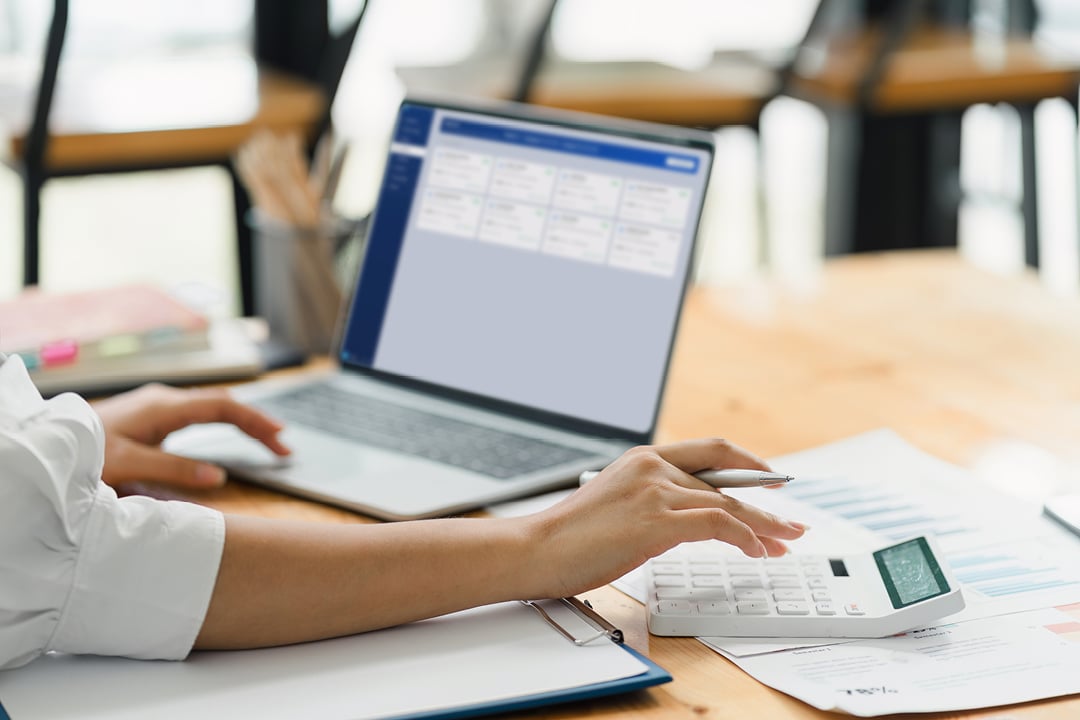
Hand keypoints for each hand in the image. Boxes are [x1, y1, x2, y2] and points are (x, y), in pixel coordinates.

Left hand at [93, 383, 289, 488]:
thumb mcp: (128, 466)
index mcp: (165, 407)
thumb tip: (218, 476)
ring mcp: (157, 406)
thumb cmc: (82, 454)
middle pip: (224, 404)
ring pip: (212, 407)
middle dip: (257, 422)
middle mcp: (165, 400)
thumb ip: (173, 471)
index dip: (256, 422)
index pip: (225, 408)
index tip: (281, 438)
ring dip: (242, 422)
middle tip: (283, 446)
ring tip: (266, 441)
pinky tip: (228, 435)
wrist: (46, 444)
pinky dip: (223, 423)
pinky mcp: (150, 416)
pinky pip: (198, 413)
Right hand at [525, 438, 807, 597]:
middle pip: (727, 480)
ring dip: (765, 525)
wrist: (535, 549)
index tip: (772, 480)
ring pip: (729, 503)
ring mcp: (655, 491)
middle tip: (792, 524)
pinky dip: (745, 537)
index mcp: (643, 459)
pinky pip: (718, 524)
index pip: (710, 450)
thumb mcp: (617, 506)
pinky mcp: (656, 521)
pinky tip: (756, 550)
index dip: (748, 464)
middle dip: (766, 505)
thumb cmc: (570, 538)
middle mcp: (653, 467)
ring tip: (785, 542)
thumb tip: (691, 521)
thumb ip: (653, 503)